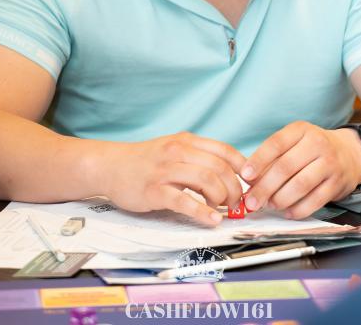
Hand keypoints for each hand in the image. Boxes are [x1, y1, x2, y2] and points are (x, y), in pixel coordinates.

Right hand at [101, 132, 245, 225]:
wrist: (110, 165)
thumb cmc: (146, 161)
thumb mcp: (174, 149)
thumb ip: (198, 157)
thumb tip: (229, 173)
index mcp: (186, 141)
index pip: (224, 150)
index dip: (243, 168)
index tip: (250, 183)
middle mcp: (178, 151)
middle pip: (219, 167)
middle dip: (234, 188)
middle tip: (236, 202)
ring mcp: (165, 170)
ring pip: (206, 180)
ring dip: (221, 198)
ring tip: (222, 209)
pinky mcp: (154, 190)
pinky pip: (184, 200)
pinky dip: (202, 212)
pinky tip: (212, 219)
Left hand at [239, 122, 360, 218]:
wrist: (350, 153)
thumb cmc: (313, 149)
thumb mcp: (295, 142)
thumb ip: (274, 157)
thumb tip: (250, 180)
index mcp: (301, 130)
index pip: (276, 144)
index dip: (258, 161)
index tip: (245, 176)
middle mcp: (316, 143)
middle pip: (285, 167)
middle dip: (265, 187)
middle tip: (252, 201)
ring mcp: (329, 163)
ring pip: (300, 185)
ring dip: (280, 199)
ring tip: (269, 205)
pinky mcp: (337, 183)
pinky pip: (315, 201)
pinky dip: (298, 210)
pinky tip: (287, 212)